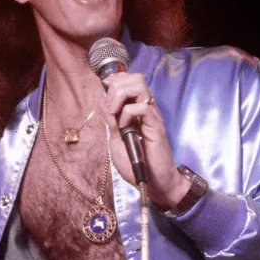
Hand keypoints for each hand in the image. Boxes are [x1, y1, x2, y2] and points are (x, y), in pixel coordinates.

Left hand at [99, 69, 188, 208]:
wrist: (154, 182)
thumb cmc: (136, 162)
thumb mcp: (116, 139)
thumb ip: (111, 121)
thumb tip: (104, 102)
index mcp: (136, 108)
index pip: (127, 80)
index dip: (114, 81)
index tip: (105, 95)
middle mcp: (146, 107)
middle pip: (134, 77)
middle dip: (116, 86)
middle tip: (110, 107)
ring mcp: (152, 115)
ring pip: (139, 85)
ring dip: (120, 95)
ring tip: (115, 113)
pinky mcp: (156, 125)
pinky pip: (142, 107)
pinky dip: (128, 113)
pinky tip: (125, 128)